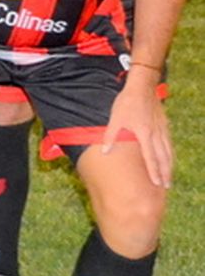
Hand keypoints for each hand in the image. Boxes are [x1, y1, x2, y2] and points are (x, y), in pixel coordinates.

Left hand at [104, 72, 172, 186]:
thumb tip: (105, 152)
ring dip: (169, 166)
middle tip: (166, 187)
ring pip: (168, 152)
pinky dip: (170, 154)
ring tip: (168, 177)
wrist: (142, 87)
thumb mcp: (115, 119)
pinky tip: (169, 159)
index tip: (157, 184)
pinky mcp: (163, 125)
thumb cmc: (126, 103)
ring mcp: (161, 130)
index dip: (154, 172)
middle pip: (163, 158)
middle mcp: (155, 134)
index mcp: (144, 134)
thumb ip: (110, 136)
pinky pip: (168, 144)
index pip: (150, 158)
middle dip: (165, 173)